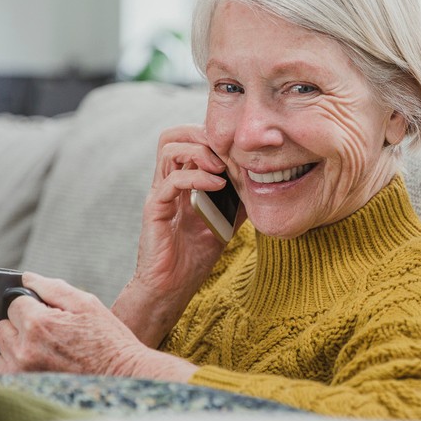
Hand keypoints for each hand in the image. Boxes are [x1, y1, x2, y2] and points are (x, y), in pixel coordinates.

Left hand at [0, 273, 195, 381]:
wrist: (124, 378)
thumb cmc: (109, 341)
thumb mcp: (87, 304)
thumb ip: (53, 287)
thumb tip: (27, 278)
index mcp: (39, 324)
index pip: (14, 303)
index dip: (31, 305)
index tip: (48, 314)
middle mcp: (24, 351)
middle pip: (1, 328)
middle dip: (19, 327)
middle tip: (46, 334)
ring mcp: (21, 375)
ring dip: (8, 351)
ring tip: (34, 353)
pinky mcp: (22, 393)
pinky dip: (7, 371)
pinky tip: (29, 368)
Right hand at [112, 125, 243, 345]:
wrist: (172, 287)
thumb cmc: (196, 255)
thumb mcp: (227, 220)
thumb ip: (239, 198)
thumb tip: (265, 181)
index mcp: (183, 180)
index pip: (189, 139)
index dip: (213, 136)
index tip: (240, 149)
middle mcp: (168, 181)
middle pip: (174, 135)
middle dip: (203, 133)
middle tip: (228, 151)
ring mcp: (160, 193)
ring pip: (168, 148)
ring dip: (199, 150)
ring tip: (221, 166)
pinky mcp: (155, 209)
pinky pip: (171, 180)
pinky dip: (197, 176)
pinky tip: (218, 185)